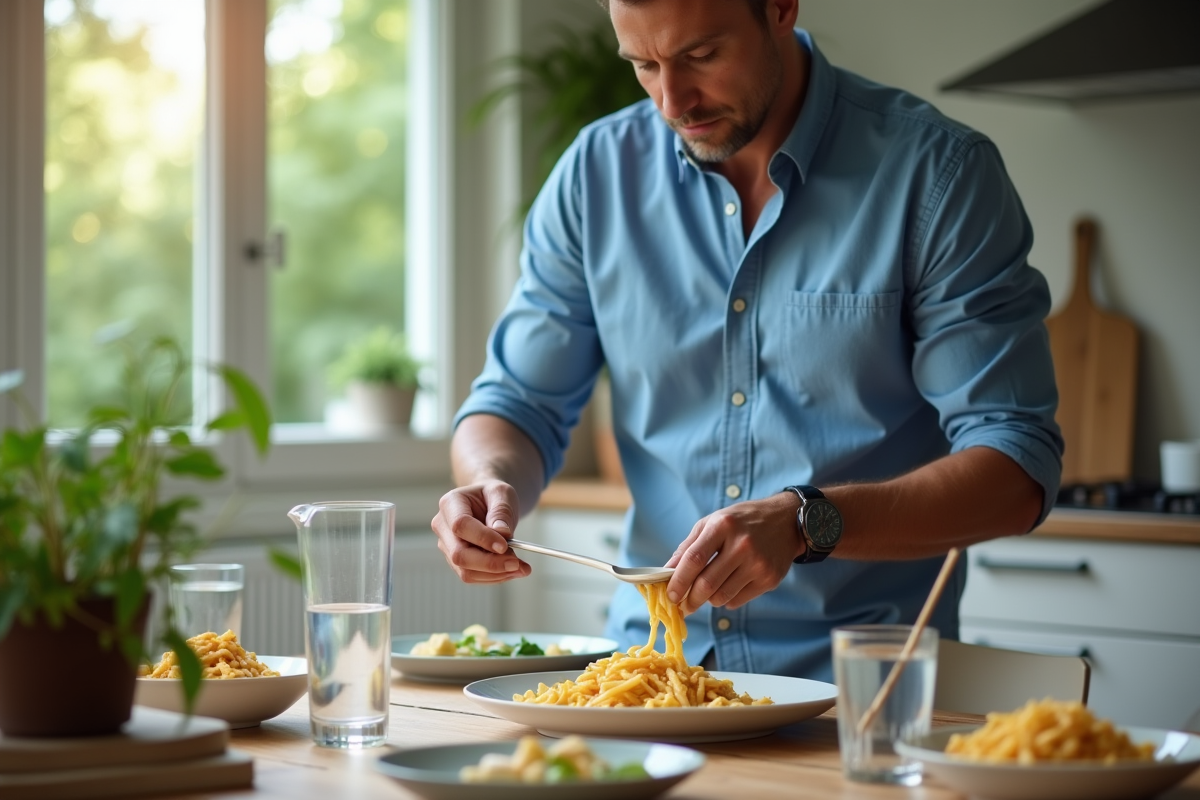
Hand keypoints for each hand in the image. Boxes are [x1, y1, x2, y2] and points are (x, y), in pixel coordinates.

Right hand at [431, 479, 530, 583]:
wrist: (488, 503)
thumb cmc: (493, 496)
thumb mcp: (502, 493)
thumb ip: (501, 511)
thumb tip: (502, 534)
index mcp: (450, 504)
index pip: (460, 525)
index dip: (482, 538)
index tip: (505, 546)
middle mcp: (443, 526)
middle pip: (459, 554)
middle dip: (490, 563)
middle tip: (517, 563)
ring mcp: (447, 546)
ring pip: (466, 571)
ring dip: (496, 574)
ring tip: (521, 568)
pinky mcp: (457, 561)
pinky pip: (473, 576)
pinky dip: (495, 577)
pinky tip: (513, 570)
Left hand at [664, 493, 800, 614]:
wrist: (786, 521)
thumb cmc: (742, 521)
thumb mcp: (713, 522)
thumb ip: (688, 546)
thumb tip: (667, 572)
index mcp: (723, 526)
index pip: (694, 559)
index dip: (678, 580)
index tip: (670, 594)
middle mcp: (742, 545)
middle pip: (707, 584)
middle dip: (690, 600)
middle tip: (683, 605)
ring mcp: (758, 564)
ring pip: (721, 597)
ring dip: (708, 600)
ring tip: (706, 592)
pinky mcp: (769, 579)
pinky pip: (737, 601)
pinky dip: (725, 600)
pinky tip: (727, 587)